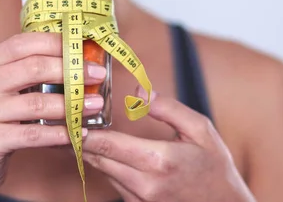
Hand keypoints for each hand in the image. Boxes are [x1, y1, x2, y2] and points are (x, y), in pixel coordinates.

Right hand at [0, 33, 105, 200]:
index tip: (82, 48)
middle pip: (33, 68)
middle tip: (97, 74)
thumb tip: (76, 58)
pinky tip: (78, 132)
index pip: (22, 43)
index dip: (55, 43)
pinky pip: (33, 134)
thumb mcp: (3, 89)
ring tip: (95, 104)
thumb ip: (29, 72)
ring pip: (37, 103)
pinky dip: (59, 133)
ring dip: (72, 104)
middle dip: (71, 70)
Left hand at [81, 88, 255, 201]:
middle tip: (66, 118)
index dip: (82, 132)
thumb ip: (169, 109)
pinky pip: (113, 182)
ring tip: (78, 130)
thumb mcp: (201, 131)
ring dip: (91, 151)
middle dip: (80, 139)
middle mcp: (144, 184)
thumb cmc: (215, 168)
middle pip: (97, 158)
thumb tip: (139, 92)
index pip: (107, 145)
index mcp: (158, 161)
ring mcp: (140, 198)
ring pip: (102, 171)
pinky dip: (106, 165)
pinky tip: (103, 149)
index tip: (68, 117)